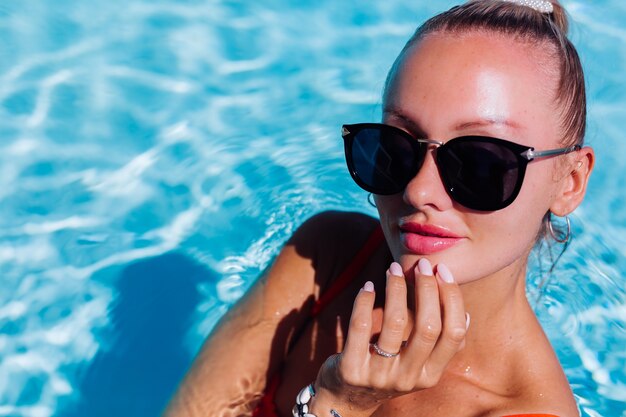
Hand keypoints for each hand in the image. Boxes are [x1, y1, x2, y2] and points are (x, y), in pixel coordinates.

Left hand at [312, 259, 468, 414]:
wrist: (346, 399)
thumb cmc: (388, 370)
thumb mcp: (418, 365)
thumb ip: (439, 345)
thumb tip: (465, 314)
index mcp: (430, 375)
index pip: (453, 334)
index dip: (452, 299)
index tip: (443, 272)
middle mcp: (409, 378)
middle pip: (427, 327)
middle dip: (427, 289)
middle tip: (421, 265)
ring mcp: (379, 375)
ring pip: (395, 323)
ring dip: (396, 289)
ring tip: (392, 269)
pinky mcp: (352, 368)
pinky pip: (361, 326)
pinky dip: (365, 301)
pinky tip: (369, 286)